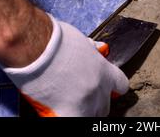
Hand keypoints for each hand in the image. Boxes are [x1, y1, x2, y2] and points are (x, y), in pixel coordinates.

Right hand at [2, 14, 128, 116]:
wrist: (38, 46)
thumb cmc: (54, 38)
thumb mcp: (80, 41)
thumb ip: (89, 52)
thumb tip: (89, 50)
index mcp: (104, 69)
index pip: (121, 85)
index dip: (113, 88)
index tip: (105, 88)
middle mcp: (99, 88)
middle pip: (105, 105)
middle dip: (94, 102)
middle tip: (79, 95)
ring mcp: (86, 103)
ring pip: (91, 116)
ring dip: (81, 111)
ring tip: (66, 103)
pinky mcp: (69, 113)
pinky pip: (73, 121)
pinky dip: (65, 116)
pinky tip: (57, 112)